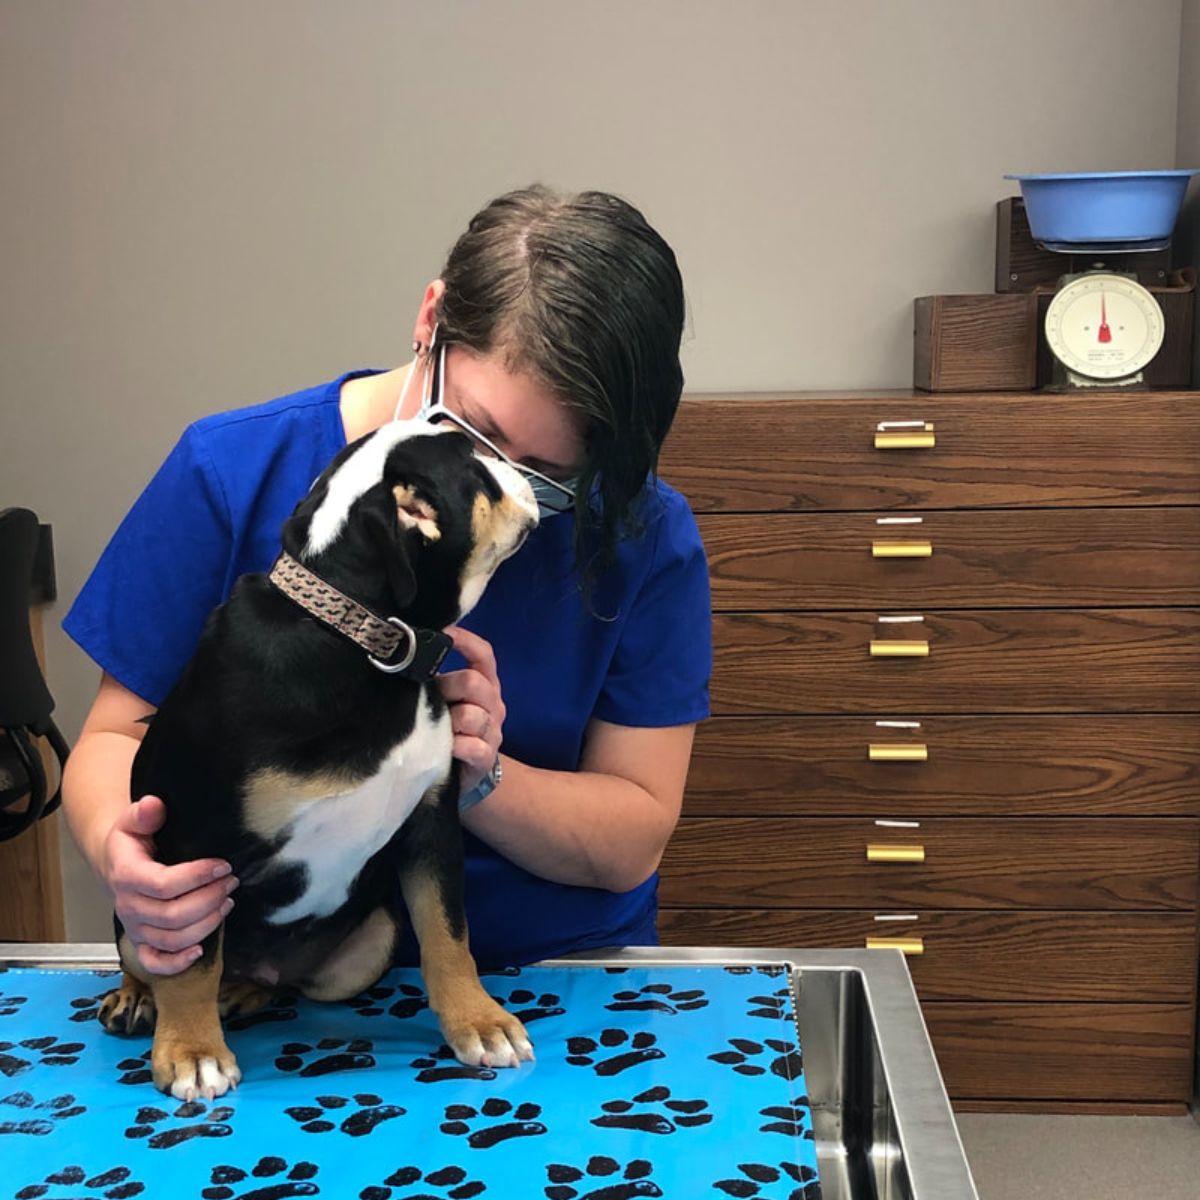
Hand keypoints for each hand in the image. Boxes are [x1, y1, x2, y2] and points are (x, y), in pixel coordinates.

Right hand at [101, 795, 238, 975]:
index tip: (224, 865)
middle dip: (209, 899)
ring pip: (172, 939)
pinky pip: (156, 962)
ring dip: (206, 923)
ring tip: (228, 901)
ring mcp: (135, 928)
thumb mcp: (134, 820)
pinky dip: (178, 962)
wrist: (117, 864)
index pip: (163, 884)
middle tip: (232, 881)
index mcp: (126, 875)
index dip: (197, 876)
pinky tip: (201, 949)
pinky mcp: (141, 943)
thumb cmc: (133, 840)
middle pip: (172, 916)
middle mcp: (128, 906)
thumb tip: (154, 804)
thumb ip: (144, 812)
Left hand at [439, 626, 504, 795]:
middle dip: (447, 687)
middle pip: (474, 682)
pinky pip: (473, 747)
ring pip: (472, 715)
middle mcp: (493, 704)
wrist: (461, 773)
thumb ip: (433, 680)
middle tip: (430, 698)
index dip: (465, 641)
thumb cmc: (447, 728)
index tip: (442, 633)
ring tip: (436, 729)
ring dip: (449, 721)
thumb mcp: (443, 700)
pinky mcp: (486, 757)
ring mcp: (493, 731)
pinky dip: (456, 746)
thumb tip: (402, 656)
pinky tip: (445, 748)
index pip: (484, 655)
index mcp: (485, 684)